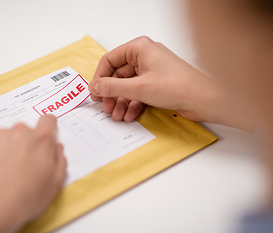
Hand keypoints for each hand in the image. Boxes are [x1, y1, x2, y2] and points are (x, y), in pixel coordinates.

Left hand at [0, 115, 66, 232]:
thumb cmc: (27, 197)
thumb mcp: (55, 182)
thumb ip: (59, 160)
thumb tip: (56, 148)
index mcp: (42, 139)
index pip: (48, 120)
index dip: (48, 129)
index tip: (44, 140)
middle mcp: (21, 131)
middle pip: (27, 131)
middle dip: (27, 143)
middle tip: (23, 165)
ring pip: (8, 137)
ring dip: (9, 148)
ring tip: (6, 171)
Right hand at [88, 36, 218, 122]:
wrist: (205, 100)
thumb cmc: (178, 86)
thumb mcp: (138, 88)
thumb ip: (112, 87)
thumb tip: (95, 86)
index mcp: (139, 48)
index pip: (110, 60)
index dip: (100, 77)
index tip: (95, 93)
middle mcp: (144, 57)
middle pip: (118, 75)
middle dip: (111, 94)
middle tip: (106, 107)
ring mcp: (151, 71)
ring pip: (127, 86)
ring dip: (121, 102)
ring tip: (118, 115)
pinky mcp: (157, 84)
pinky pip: (138, 93)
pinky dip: (133, 104)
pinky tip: (130, 115)